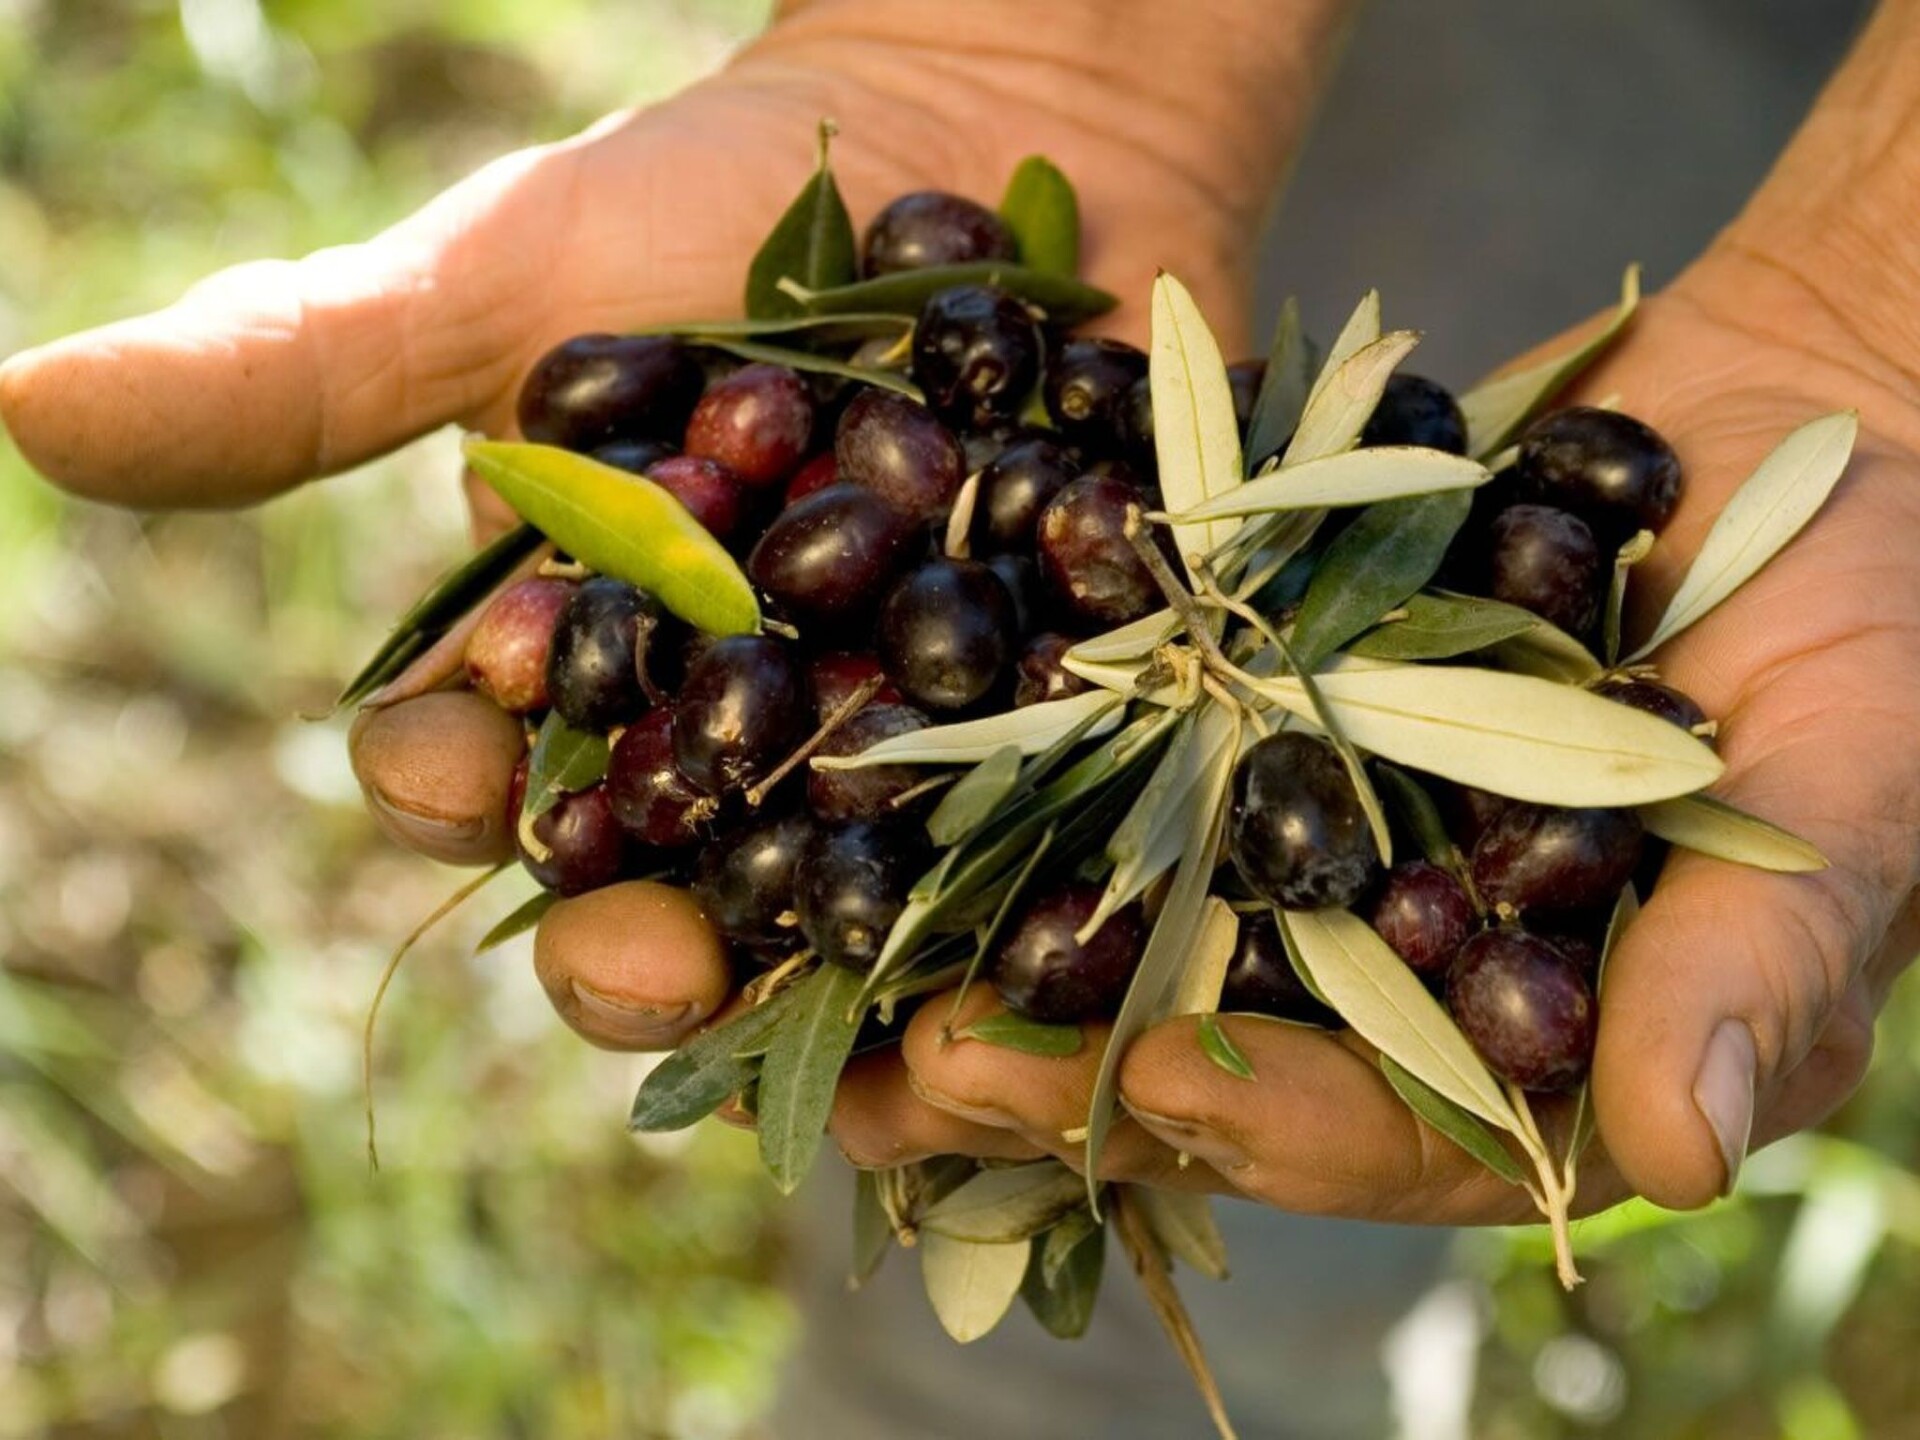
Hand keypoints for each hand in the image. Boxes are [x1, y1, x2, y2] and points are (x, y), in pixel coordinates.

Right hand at [0, 4, 1338, 1044]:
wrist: (992, 130)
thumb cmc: (729, 204)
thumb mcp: (516, 281)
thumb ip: (311, 371)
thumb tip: (31, 398)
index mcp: (573, 672)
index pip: (481, 774)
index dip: (454, 788)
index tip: (454, 772)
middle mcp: (720, 744)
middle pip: (665, 895)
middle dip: (643, 949)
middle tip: (654, 962)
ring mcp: (890, 755)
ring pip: (848, 921)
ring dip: (845, 999)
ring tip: (865, 1047)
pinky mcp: (1055, 739)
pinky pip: (1040, 859)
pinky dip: (1035, 919)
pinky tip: (1038, 972)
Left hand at [861, 244, 1919, 1218]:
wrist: (1801, 428)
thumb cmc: (1886, 608)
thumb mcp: (1859, 769)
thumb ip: (1770, 953)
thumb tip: (1682, 1155)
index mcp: (1553, 1042)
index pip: (1406, 1128)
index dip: (1288, 1123)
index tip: (1170, 1092)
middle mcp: (1412, 970)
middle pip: (1228, 1059)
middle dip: (1075, 1074)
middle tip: (920, 1067)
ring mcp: (1321, 851)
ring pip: (1140, 938)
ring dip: (991, 961)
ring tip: (842, 973)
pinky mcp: (1255, 732)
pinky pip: (1127, 779)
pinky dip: (1019, 797)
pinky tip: (891, 807)